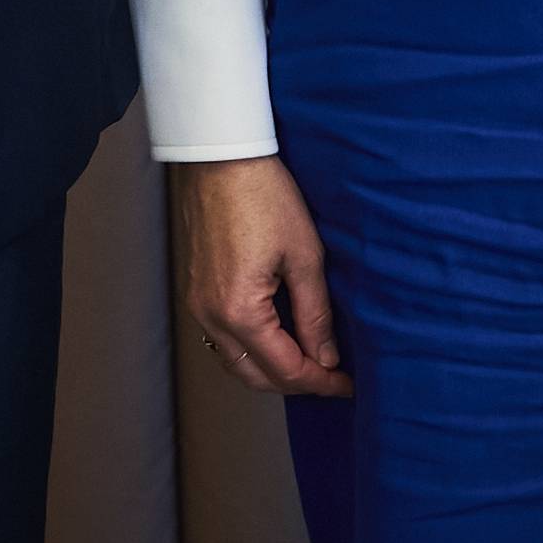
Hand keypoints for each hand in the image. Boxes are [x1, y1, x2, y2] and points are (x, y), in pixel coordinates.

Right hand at [171, 155, 349, 396]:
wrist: (222, 158)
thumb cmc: (264, 196)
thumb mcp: (305, 256)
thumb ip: (315, 315)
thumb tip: (326, 358)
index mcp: (240, 311)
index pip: (285, 369)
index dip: (320, 382)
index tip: (347, 384)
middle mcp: (211, 317)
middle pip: (255, 377)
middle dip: (296, 383)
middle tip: (332, 377)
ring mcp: (198, 306)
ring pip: (235, 363)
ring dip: (272, 370)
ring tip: (309, 361)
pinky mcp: (196, 292)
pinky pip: (223, 340)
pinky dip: (251, 351)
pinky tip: (278, 339)